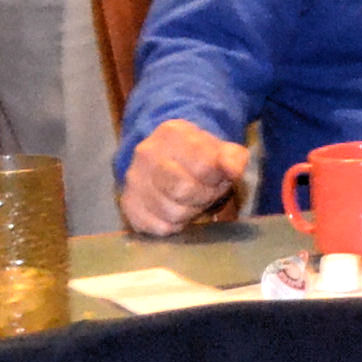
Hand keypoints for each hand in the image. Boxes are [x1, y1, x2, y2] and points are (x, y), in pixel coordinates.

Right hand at [119, 121, 249, 233]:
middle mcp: (147, 153)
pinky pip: (157, 227)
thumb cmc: (198, 158)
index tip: (216, 178)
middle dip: (202, 197)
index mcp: (173, 134)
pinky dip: (173, 226)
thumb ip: (233, 158)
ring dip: (189, 213)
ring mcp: (134, 179)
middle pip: (182, 190)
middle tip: (205, 193)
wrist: (165, 159)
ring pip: (171, 212)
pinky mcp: (128, 203)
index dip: (215, 179)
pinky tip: (175, 211)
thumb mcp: (220, 150)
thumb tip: (233, 170)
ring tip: (190, 201)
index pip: (202, 166)